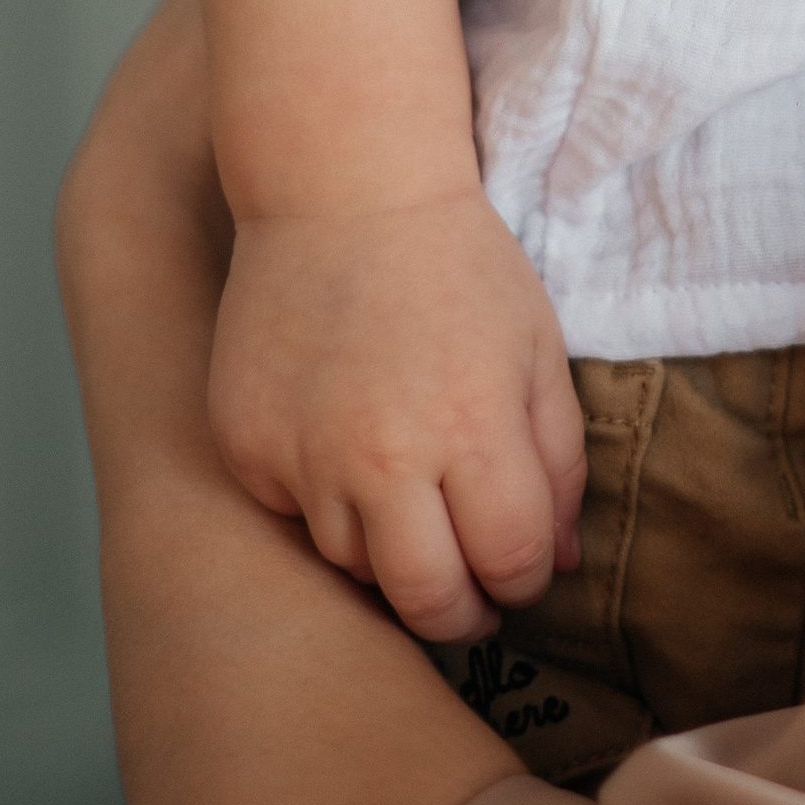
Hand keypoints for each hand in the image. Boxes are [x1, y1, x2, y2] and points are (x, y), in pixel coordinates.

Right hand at [208, 189, 585, 643]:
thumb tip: (554, 566)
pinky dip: (323, 506)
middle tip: (471, 599)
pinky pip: (292, 519)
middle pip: (427, 601)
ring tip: (409, 505)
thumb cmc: (457, 266)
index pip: (510, 564)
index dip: (524, 582)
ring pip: (352, 570)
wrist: (343, 189)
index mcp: (472, 427)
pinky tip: (343, 451)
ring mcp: (304, 456)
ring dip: (389, 558)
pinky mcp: (247, 448)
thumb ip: (557, 463)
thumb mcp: (535, 349)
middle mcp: (383, 456)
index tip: (521, 573)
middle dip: (461, 614)